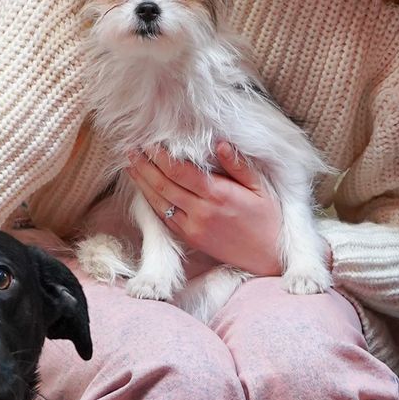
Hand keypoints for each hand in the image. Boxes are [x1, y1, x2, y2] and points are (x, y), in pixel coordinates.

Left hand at [126, 141, 284, 278]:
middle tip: (131, 150)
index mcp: (218, 195)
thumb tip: (220, 143)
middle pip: (164, 185)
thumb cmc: (268, 219)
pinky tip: (144, 190)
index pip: (181, 172)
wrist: (267, 256)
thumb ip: (238, 165)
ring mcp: (193, 228)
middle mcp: (202, 212)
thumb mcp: (261, 187)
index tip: (149, 143)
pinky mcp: (191, 239)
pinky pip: (165, 219)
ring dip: (142, 183)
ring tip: (130, 166)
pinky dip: (151, 202)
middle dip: (145, 167)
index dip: (161, 157)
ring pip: (160, 202)